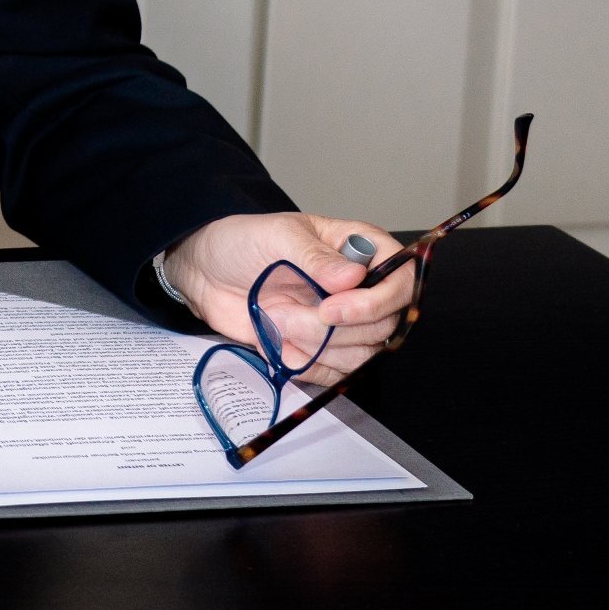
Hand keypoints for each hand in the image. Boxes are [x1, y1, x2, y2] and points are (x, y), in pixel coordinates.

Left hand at [163, 211, 418, 385]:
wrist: (206, 273)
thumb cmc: (242, 242)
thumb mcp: (276, 236)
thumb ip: (314, 256)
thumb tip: (351, 277)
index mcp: (360, 250)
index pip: (402, 282)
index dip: (376, 302)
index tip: (332, 308)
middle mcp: (362, 288)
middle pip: (383, 325)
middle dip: (330, 329)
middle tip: (281, 313)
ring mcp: (344, 321)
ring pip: (363, 354)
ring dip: (316, 347)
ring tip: (273, 322)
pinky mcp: (323, 348)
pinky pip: (336, 372)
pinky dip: (307, 365)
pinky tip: (277, 344)